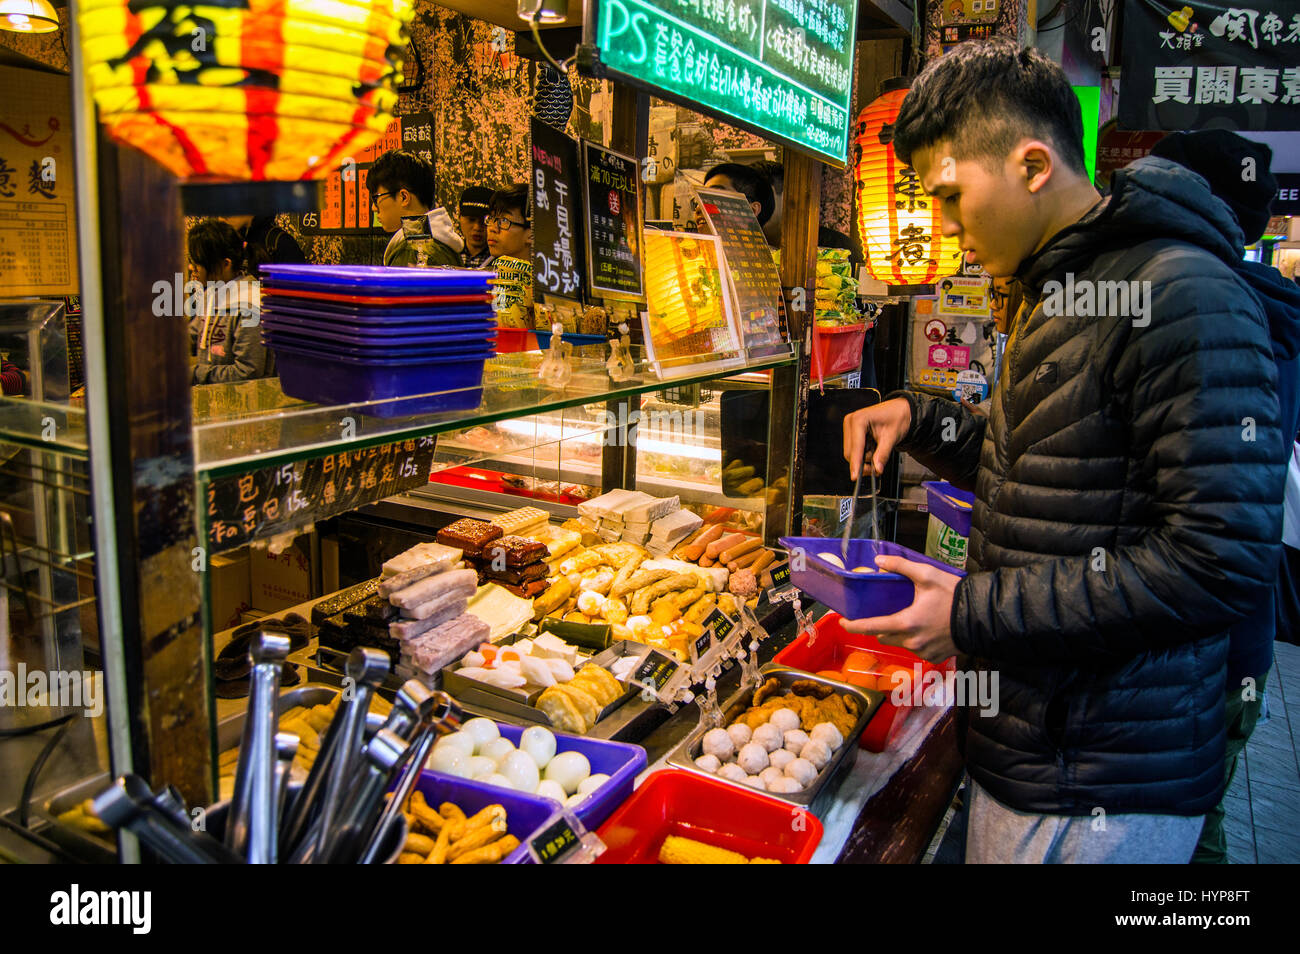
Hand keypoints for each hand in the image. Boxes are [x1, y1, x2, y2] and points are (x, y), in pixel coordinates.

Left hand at [841, 555, 959, 662]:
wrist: (982, 617)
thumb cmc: (954, 595)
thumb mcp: (927, 575)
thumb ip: (900, 566)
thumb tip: (878, 561)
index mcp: (906, 623)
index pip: (870, 627)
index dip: (853, 625)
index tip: (843, 621)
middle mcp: (911, 642)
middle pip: (883, 636)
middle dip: (879, 626)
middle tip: (882, 612)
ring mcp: (923, 652)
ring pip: (899, 643)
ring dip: (898, 632)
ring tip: (909, 616)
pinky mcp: (933, 657)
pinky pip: (915, 649)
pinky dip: (914, 639)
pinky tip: (925, 627)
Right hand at [842, 397, 911, 479]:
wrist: (900, 410)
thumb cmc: (897, 417)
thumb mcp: (892, 437)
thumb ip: (883, 454)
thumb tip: (877, 469)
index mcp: (859, 420)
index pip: (855, 447)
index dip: (856, 464)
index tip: (855, 477)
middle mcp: (850, 422)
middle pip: (850, 453)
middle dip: (863, 463)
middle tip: (877, 468)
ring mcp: (850, 427)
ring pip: (852, 453)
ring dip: (864, 458)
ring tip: (878, 452)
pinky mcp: (852, 431)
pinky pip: (854, 449)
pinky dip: (864, 453)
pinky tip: (874, 448)